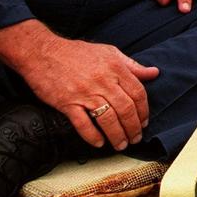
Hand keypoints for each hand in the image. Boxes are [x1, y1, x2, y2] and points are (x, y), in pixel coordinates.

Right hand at [0, 20, 159, 150]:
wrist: (42, 52)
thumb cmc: (76, 52)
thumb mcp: (109, 52)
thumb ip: (132, 65)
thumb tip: (154, 73)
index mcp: (115, 67)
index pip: (138, 93)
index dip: (144, 111)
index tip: (144, 122)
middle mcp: (102, 81)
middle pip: (126, 109)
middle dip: (133, 128)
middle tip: (135, 138)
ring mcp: (84, 93)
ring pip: (108, 119)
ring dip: (117, 135)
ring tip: (121, 145)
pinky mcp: (67, 103)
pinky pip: (83, 124)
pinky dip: (92, 136)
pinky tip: (99, 142)